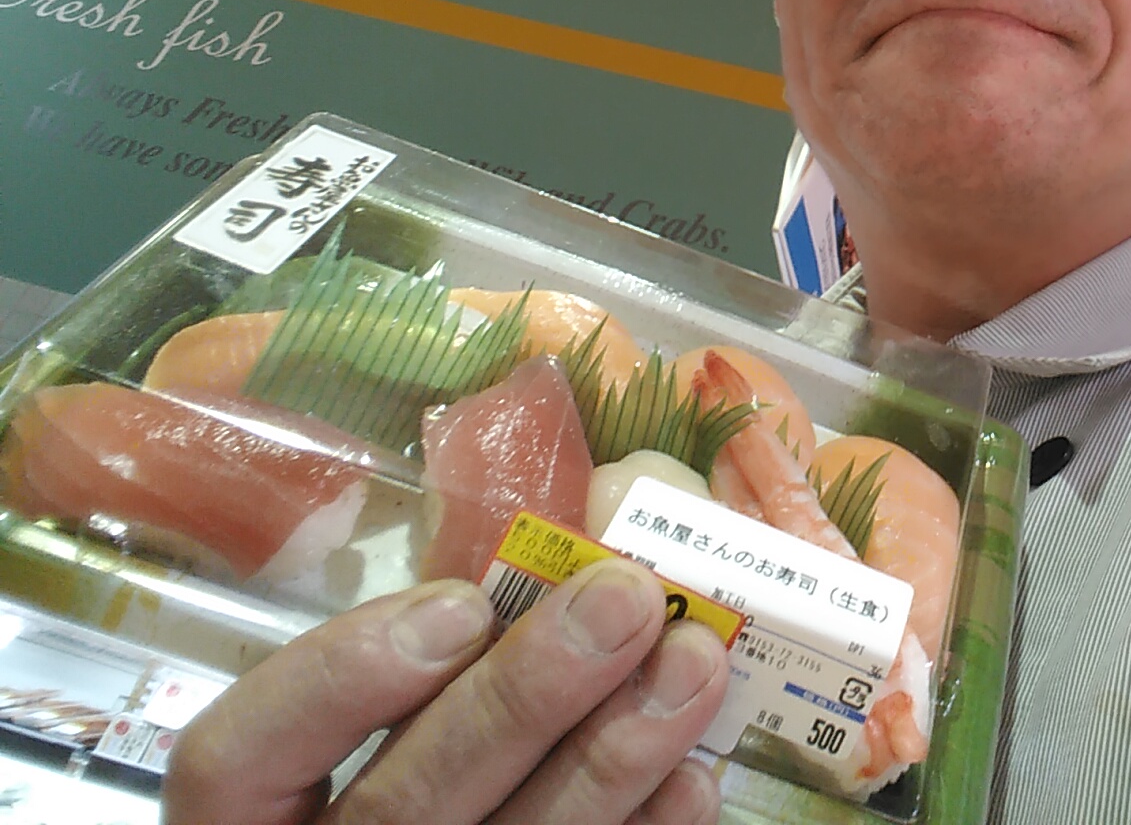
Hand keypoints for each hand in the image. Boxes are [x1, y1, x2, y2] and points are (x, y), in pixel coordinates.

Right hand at [164, 559, 730, 824]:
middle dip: (523, 695)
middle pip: (400, 806)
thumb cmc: (407, 763)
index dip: (338, 680)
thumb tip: (587, 536)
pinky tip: (692, 776)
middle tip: (624, 598)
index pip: (236, 761)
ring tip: (692, 661)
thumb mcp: (376, 706)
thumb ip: (434, 641)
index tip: (460, 603)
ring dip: (610, 755)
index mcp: (249, 818)